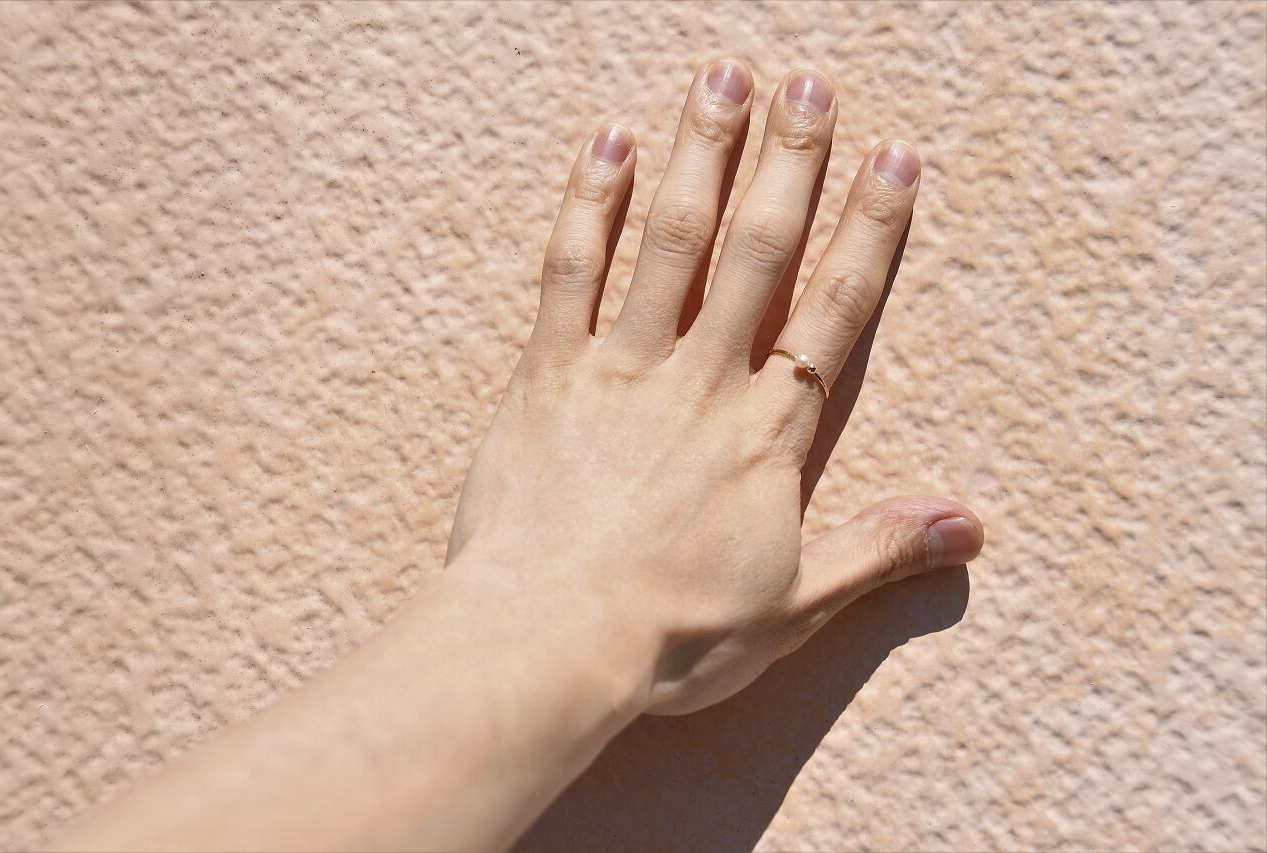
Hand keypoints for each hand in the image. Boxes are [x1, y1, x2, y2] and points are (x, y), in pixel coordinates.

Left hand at [447, 58, 982, 714]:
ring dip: (699, 156)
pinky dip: (588, 205)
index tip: (894, 158)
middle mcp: (701, 383)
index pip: (832, 313)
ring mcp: (621, 371)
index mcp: (765, 435)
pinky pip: (569, 274)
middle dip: (788, 163)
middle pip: (756, 253)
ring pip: (668, 242)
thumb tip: (971, 526)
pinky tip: (607, 142)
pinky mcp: (548, 376)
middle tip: (810, 83)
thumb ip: (877, 552)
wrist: (549, 643)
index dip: (868, 232)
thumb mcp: (794, 607)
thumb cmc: (672, 636)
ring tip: (723, 78)